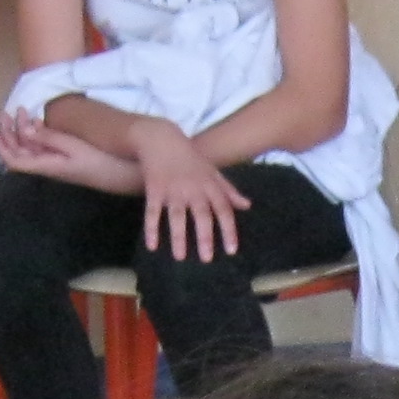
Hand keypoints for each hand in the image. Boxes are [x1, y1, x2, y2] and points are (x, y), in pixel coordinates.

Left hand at [0, 105, 132, 181]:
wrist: (123, 175)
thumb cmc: (100, 161)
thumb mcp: (73, 146)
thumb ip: (48, 137)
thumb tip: (26, 129)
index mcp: (47, 166)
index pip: (14, 161)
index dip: (1, 148)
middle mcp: (48, 167)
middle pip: (20, 154)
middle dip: (8, 134)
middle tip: (6, 113)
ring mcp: (57, 165)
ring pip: (30, 150)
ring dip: (21, 132)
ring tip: (20, 112)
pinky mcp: (65, 162)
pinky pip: (42, 149)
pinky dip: (35, 136)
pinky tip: (37, 124)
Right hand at [137, 133, 245, 263]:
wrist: (162, 139)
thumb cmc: (191, 159)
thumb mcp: (213, 172)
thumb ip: (229, 190)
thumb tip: (247, 205)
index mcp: (209, 186)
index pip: (223, 210)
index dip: (228, 230)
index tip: (231, 250)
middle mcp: (193, 188)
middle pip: (201, 215)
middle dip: (205, 237)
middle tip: (207, 259)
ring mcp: (172, 189)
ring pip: (177, 216)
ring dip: (178, 237)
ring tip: (180, 257)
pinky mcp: (154, 189)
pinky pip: (152, 212)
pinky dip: (151, 228)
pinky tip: (152, 245)